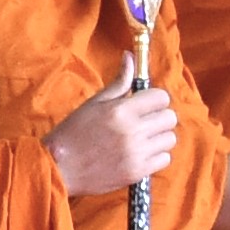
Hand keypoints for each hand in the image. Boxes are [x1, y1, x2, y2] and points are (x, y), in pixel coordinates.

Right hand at [46, 83, 177, 200]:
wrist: (59, 167)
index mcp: (121, 111)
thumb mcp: (94, 103)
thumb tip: (130, 57)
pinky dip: (156, 156)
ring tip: (142, 139)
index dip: (154, 99)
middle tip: (144, 122)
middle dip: (159, 117)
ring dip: (159, 137)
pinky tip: (140, 153)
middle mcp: (132, 131)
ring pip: (170, 139)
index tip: (144, 105)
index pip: (161, 97)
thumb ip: (118, 82)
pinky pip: (164, 159)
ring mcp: (136, 153)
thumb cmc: (73, 132)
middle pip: (170, 118)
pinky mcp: (137, 172)